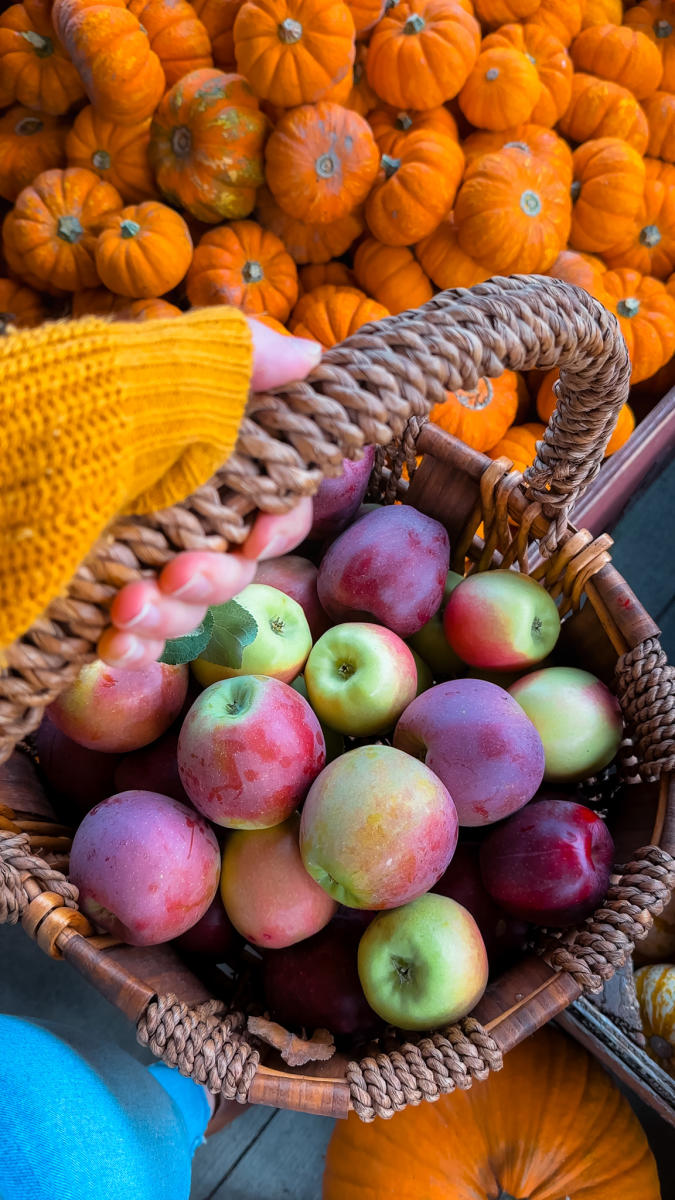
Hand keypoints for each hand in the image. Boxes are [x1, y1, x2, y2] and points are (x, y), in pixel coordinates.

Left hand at [98, 319, 320, 667]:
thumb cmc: (60, 407)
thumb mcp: (148, 366)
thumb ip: (234, 356)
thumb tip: (310, 355)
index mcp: (200, 456)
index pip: (273, 501)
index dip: (277, 524)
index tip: (255, 532)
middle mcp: (173, 508)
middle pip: (235, 565)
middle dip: (214, 577)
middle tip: (176, 574)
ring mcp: (133, 555)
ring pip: (189, 609)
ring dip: (171, 617)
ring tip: (125, 610)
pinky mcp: (94, 595)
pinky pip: (137, 638)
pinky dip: (133, 646)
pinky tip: (112, 644)